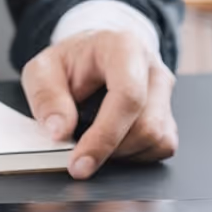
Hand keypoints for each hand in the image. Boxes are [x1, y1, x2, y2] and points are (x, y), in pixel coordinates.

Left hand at [20, 29, 177, 180]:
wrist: (90, 57)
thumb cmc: (69, 62)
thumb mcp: (42, 70)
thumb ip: (46, 97)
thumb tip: (60, 132)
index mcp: (124, 48)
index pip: (127, 96)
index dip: (105, 135)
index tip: (80, 162)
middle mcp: (153, 69)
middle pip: (146, 125)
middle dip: (109, 150)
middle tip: (77, 154)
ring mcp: (165, 94)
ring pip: (156, 140)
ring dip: (121, 153)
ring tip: (93, 139)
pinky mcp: (169, 115)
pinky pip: (161, 147)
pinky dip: (134, 155)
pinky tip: (112, 142)